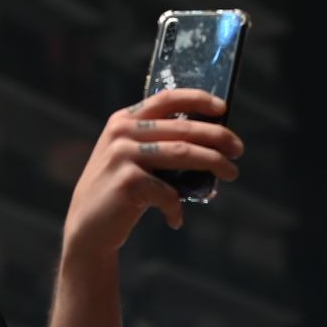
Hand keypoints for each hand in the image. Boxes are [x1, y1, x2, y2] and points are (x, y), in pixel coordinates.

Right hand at [60, 90, 242, 258]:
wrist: (87, 228)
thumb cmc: (119, 193)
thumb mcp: (131, 158)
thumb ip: (157, 143)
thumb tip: (210, 140)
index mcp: (124, 120)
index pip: (167, 98)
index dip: (199, 99)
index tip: (224, 109)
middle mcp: (122, 132)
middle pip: (183, 128)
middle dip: (218, 137)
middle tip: (238, 150)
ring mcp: (123, 155)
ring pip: (183, 153)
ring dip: (213, 163)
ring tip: (231, 173)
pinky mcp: (128, 182)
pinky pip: (168, 192)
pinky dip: (176, 208)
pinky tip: (176, 220)